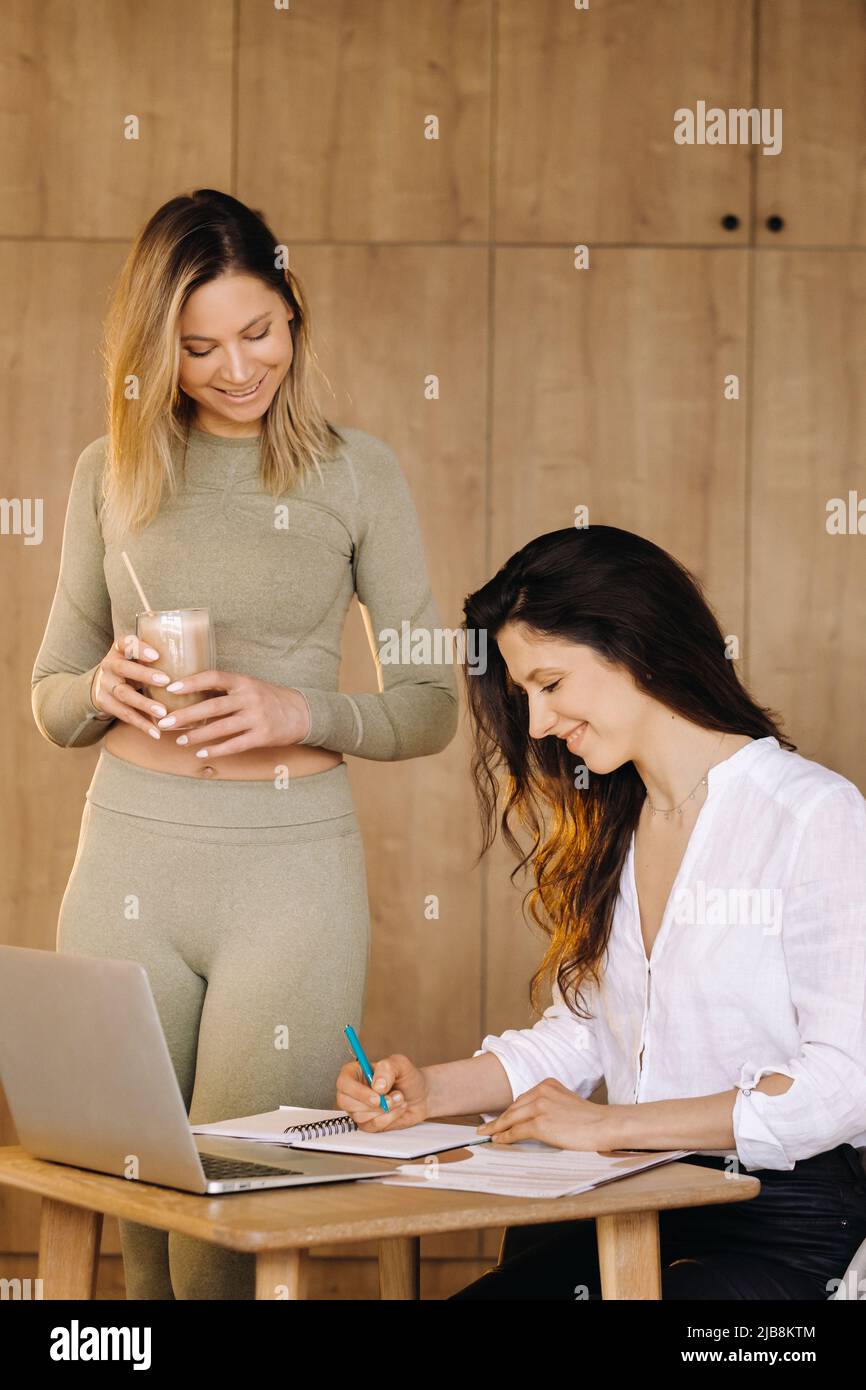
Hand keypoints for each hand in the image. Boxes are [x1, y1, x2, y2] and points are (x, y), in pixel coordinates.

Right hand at [90, 635, 172, 737]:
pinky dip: (141, 724)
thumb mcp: (139, 658)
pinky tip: (156, 732)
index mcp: (119, 650)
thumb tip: (198, 661)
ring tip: (163, 712)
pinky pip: (125, 715)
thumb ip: (158, 658)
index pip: (125, 642)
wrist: (102, 685)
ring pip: (124, 694)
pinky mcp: (105, 704)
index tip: (156, 655)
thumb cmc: (132, 668)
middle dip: (144, 675)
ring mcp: (105, 685)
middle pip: (123, 668)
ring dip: (144, 704)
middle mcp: (109, 665)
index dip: (139, 648)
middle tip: (165, 681)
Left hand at [153, 672, 310, 756]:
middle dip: (185, 715)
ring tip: (179, 740)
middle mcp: (249, 698)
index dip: (191, 682)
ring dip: (197, 735)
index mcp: (243, 681)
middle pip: (212, 707)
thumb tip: (191, 695)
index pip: (214, 677)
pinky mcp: (262, 736)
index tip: (171, 688)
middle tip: (164, 722)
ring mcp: (256, 717)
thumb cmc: (269, 698)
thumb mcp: (250, 686)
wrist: (302, 713)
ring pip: (220, 728)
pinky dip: (216, 750)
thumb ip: (226, 689)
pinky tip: (201, 753)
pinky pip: (235, 744)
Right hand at [335, 1054, 428, 1132]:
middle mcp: (354, 1091)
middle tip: (391, 1098)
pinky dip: (388, 1119)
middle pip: (345, 1102)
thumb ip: (387, 1069)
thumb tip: (376, 1086)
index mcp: (356, 1072)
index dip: (357, 1091)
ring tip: (399, 1098)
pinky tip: (398, 1109)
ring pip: (360, 1116)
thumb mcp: (400, 1064)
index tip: (376, 1096)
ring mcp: (359, 1108)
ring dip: (384, 1110)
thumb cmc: (407, 1077)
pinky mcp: (368, 1123)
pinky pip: (371, 1126)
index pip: (344, 1082)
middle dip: (371, 1104)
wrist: (421, 1095)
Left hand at [476, 1077, 613, 1148]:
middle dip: (499, 1119)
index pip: (522, 1099)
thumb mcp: (566, 1102)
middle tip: (486, 1127)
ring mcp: (540, 1107)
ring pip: (511, 1118)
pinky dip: (504, 1137)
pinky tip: (498, 1141)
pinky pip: (516, 1131)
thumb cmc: (590, 1119)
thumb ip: (549, 1104)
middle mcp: (541, 1091)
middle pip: (514, 1107)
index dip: (509, 1111)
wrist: (605, 1125)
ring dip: (497, 1128)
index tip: (499, 1118)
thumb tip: (533, 1118)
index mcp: (548, 1084)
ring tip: (487, 1135)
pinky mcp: (540, 1124)